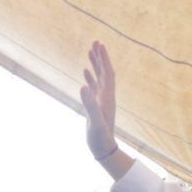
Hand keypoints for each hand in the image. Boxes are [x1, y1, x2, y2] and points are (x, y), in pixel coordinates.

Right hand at [79, 41, 117, 158]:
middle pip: (105, 72)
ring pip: (99, 78)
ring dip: (96, 64)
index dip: (104, 59)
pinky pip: (94, 87)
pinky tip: (85, 71)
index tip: (100, 45)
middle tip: (95, 41)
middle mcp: (106, 96)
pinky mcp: (96, 105)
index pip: (108, 73)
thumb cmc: (100, 138)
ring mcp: (101, 100)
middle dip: (100, 57)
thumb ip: (89, 104)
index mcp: (107, 97)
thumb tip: (83, 85)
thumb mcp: (94, 122)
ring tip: (90, 50)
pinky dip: (90, 77)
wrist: (103, 150)